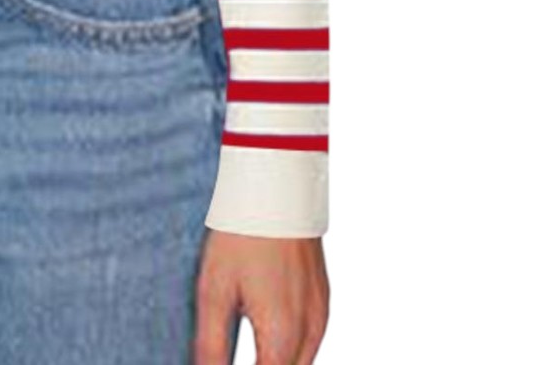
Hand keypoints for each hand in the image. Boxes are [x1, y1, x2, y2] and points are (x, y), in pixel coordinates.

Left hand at [195, 230, 329, 364]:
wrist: (276, 186)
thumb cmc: (242, 232)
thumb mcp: (213, 289)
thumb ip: (211, 345)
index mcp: (283, 335)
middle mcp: (311, 331)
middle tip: (226, 357)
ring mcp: (321, 314)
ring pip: (300, 362)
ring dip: (275, 362)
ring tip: (247, 348)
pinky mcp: (323, 298)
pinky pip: (309, 339)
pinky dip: (288, 346)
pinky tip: (263, 329)